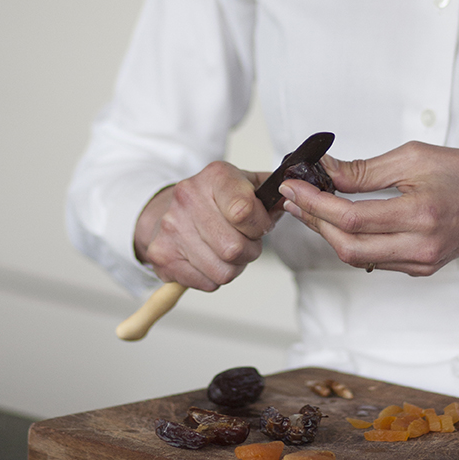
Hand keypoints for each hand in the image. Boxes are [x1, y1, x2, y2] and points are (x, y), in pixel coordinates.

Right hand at [134, 162, 276, 291]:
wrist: (165, 209)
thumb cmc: (214, 200)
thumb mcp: (245, 185)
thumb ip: (273, 194)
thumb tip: (296, 199)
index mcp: (215, 176)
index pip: (244, 211)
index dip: (260, 226)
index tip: (259, 225)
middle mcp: (188, 198)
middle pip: (234, 248)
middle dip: (248, 251)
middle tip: (243, 241)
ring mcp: (172, 228)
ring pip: (223, 270)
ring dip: (232, 267)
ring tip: (225, 251)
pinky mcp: (162, 255)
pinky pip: (206, 282)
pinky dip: (213, 277)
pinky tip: (208, 258)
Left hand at [278, 142, 458, 273]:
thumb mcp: (414, 158)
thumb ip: (365, 171)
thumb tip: (324, 172)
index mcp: (420, 214)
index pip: (351, 217)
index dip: (315, 203)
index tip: (293, 186)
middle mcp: (420, 245)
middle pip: (347, 246)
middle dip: (314, 221)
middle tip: (294, 198)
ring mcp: (419, 262)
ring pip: (357, 258)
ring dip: (328, 233)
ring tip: (310, 207)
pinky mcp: (420, 268)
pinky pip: (374, 260)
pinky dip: (351, 242)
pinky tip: (339, 222)